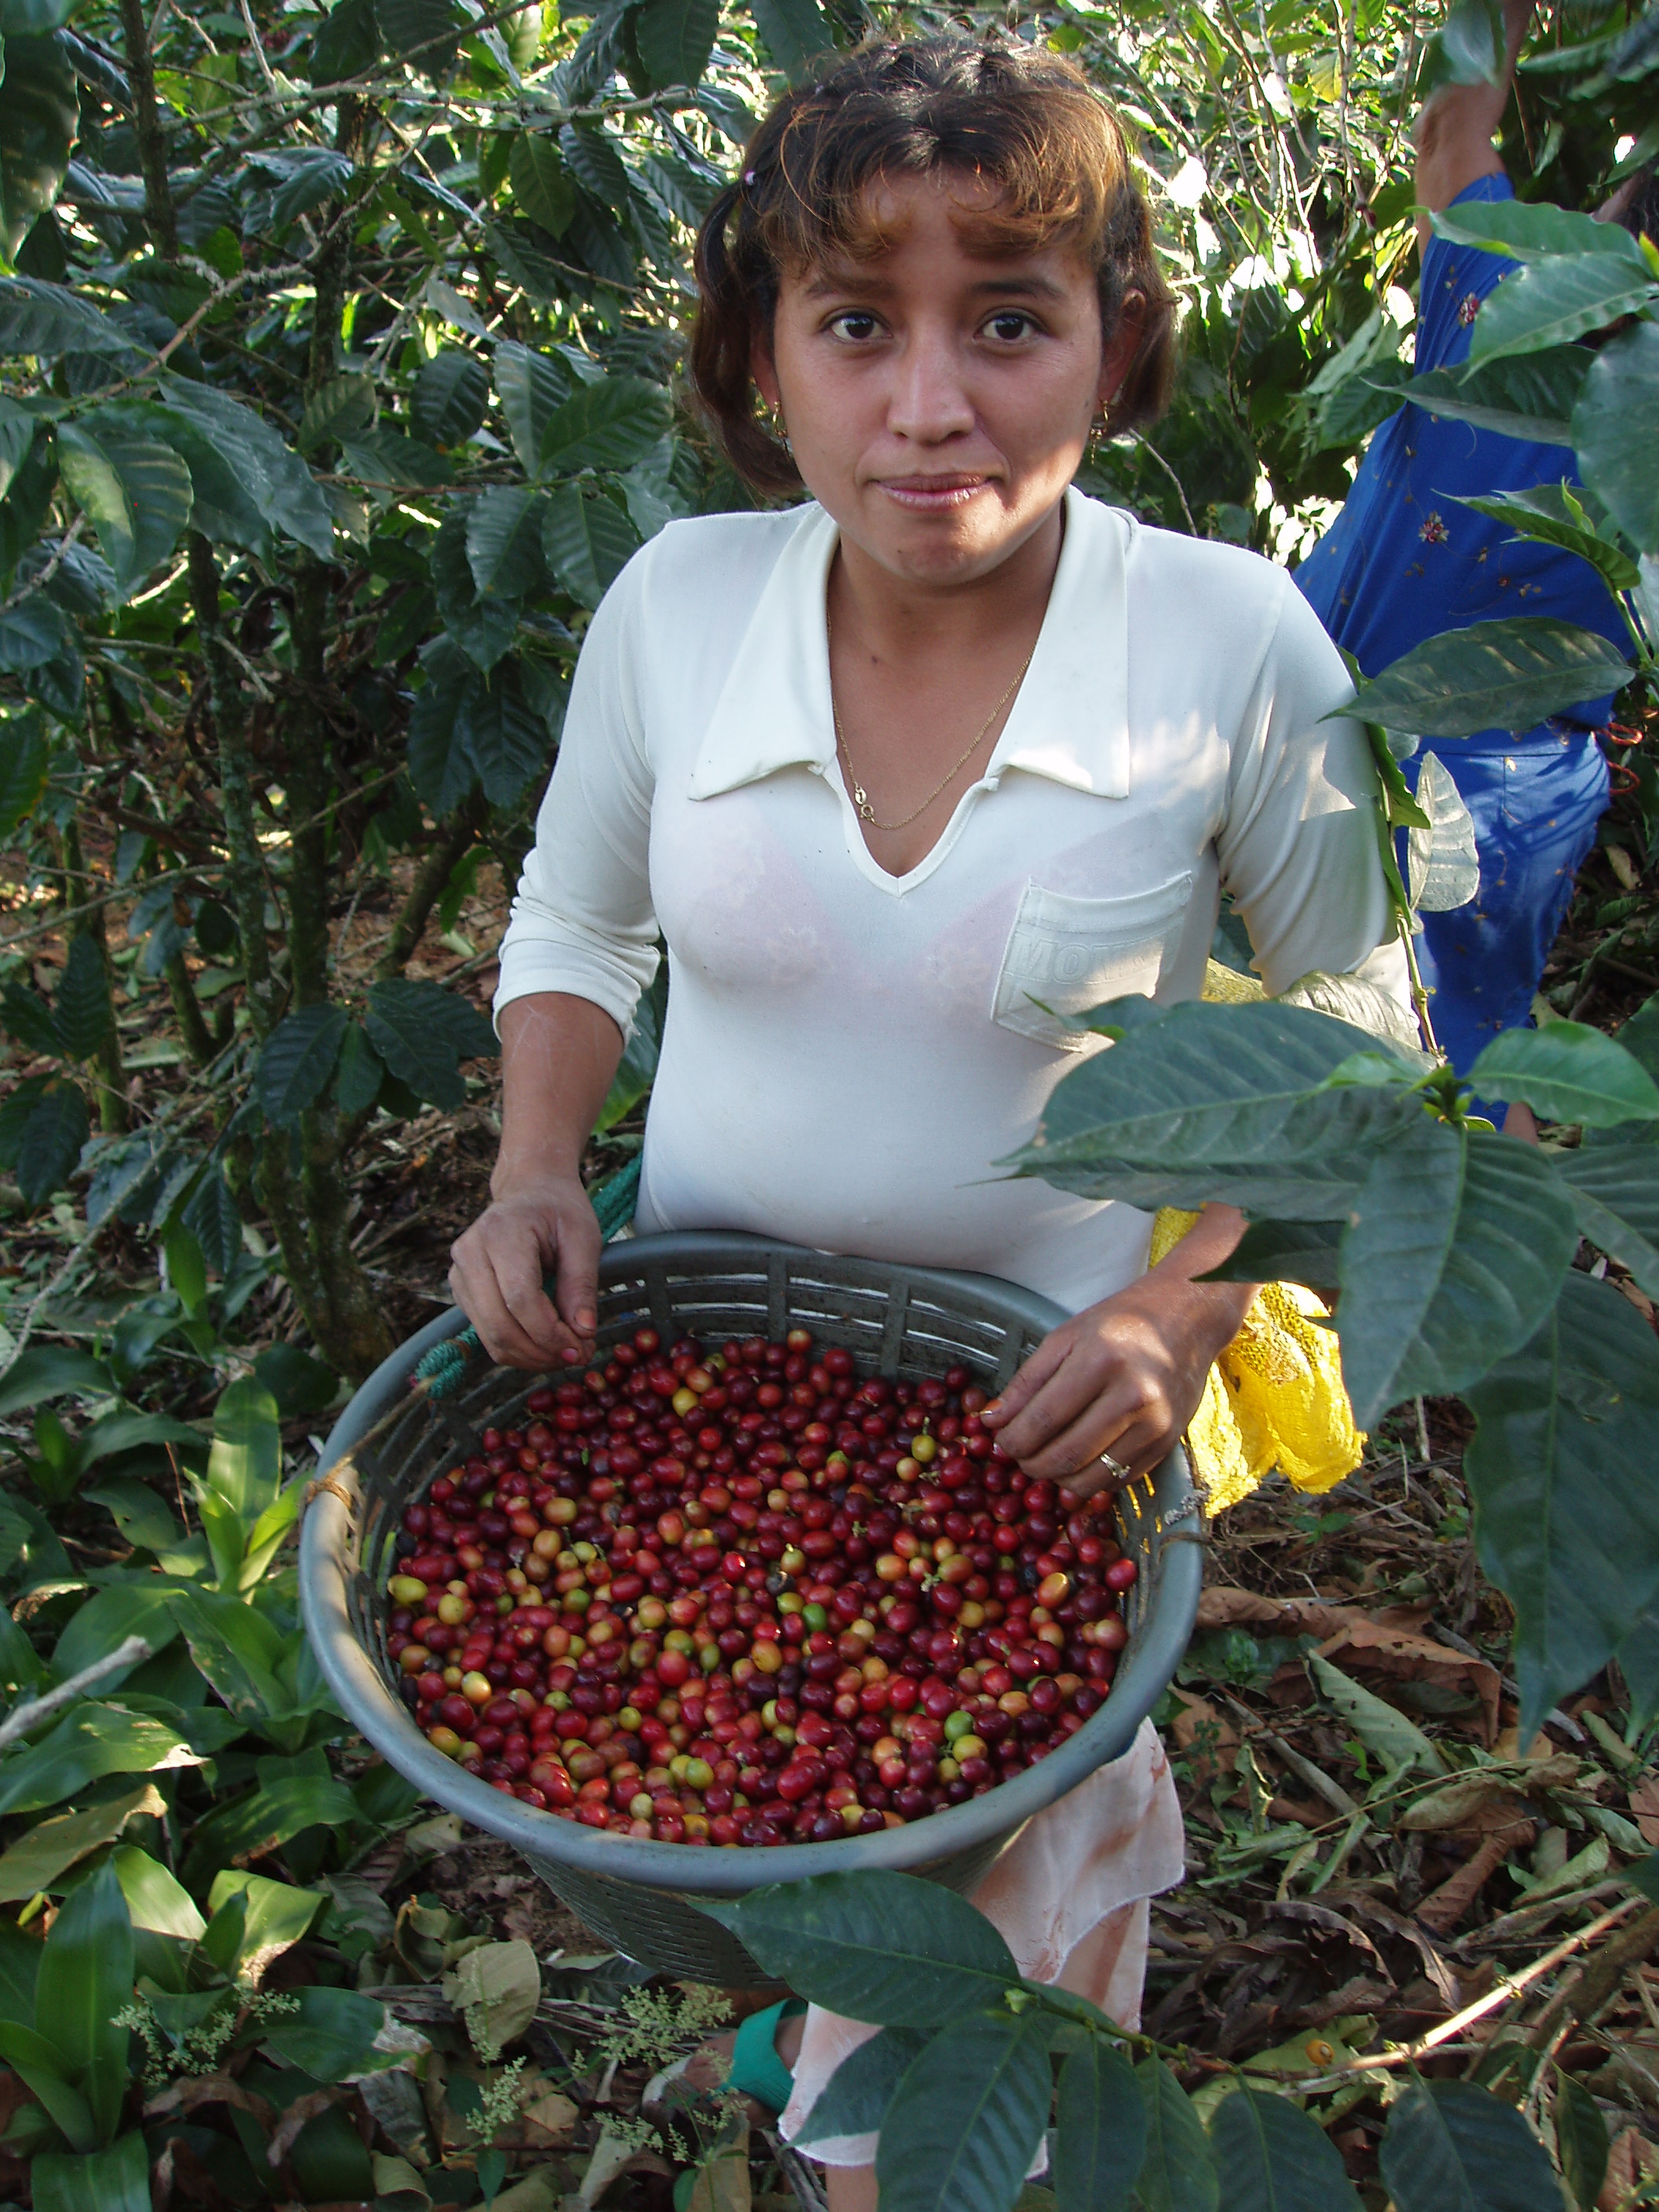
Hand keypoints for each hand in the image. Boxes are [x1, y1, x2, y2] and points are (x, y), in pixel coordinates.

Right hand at [448, 1175, 601, 1369]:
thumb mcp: (583, 1238)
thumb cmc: (559, 1210)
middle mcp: (470, 1252)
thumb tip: (583, 1333)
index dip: (550, 1333)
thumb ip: (582, 1285)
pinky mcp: (461, 1291)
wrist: (530, 1190)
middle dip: (541, 1352)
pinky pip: (487, 1334)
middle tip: (577, 1357)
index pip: (520, 1299)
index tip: (581, 1347)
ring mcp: (459, 1273)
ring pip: (490, 1337)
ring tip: (565, 1354)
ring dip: (530, 1357)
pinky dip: (518, 1349)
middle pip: (500, 1325)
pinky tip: (545, 1345)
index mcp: (501, 1232)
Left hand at [981, 1271, 1250, 1498]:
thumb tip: (990, 1421)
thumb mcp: (1065, 1338)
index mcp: (1100, 1362)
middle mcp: (1132, 1397)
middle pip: (1064, 1456)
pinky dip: (1088, 1479)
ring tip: (1045, 1459)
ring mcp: (1155, 1426)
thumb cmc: (1119, 1324)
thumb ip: (1026, 1382)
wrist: (1186, 1320)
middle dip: (1029, 1465)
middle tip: (1019, 1456)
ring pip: (1088, 1479)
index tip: (999, 1441)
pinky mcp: (1166, 1445)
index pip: (1042, 1420)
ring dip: (1056, 1479)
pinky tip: (1077, 1460)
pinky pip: (1115, 1480)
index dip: (1011, 1440)